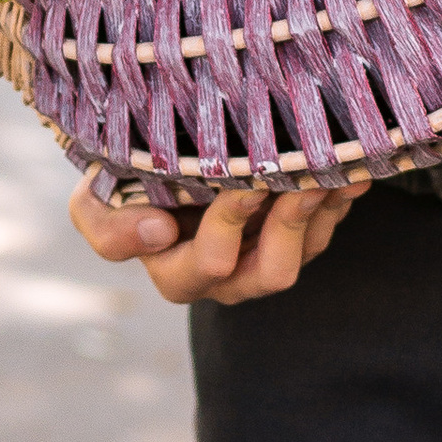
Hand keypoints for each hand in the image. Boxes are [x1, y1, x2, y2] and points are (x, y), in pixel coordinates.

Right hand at [67, 174, 363, 305]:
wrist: (161, 164)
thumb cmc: (123, 186)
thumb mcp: (94, 205)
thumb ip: (107, 228)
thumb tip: (158, 234)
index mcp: (177, 273)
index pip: (208, 263)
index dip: (228, 227)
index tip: (243, 185)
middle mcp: (227, 278)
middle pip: (270, 271)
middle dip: (287, 222)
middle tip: (295, 173)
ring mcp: (265, 259)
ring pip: (307, 250)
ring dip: (320, 210)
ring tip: (330, 166)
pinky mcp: (297, 241)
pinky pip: (326, 230)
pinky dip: (338, 198)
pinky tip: (347, 166)